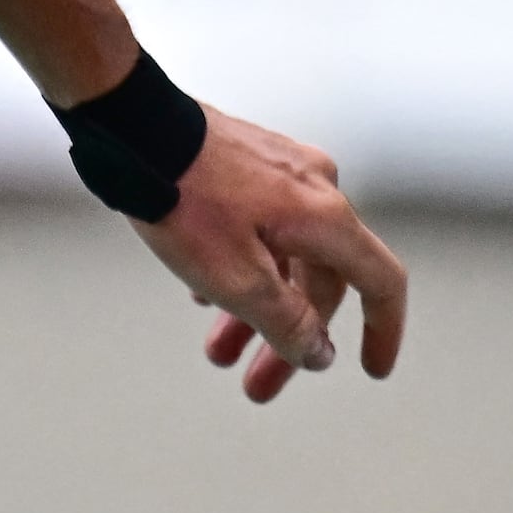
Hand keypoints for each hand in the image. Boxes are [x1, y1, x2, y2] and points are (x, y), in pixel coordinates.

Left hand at [131, 110, 404, 403]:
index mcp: (326, 218)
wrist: (130, 128)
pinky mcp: (247, 162)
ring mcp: (281, 170)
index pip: (381, 283)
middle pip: (320, 280)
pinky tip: (203, 296)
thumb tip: (320, 353)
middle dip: (289, 338)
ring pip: (284, 256)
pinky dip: (242, 269)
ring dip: (256, 309)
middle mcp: (316, 189)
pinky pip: (260, 229)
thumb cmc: (184, 201)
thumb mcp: (239, 281)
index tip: (370, 369)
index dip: (382, 331)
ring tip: (219, 353)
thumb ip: (287, 324)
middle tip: (257, 385)